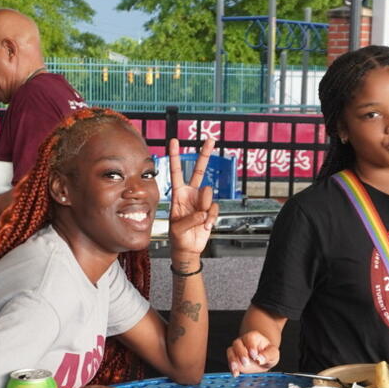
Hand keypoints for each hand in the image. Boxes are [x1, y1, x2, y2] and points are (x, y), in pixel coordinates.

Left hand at [167, 137, 218, 257]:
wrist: (188, 248)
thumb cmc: (177, 237)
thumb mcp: (178, 228)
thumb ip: (190, 218)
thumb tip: (204, 212)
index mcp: (178, 193)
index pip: (176, 171)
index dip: (175, 156)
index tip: (174, 141)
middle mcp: (191, 193)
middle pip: (199, 170)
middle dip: (205, 154)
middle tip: (210, 139)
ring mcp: (202, 201)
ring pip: (209, 194)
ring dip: (204, 208)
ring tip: (199, 219)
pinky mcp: (211, 209)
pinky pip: (215, 208)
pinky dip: (211, 218)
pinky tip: (206, 226)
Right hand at [226, 330, 278, 376]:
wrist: (263, 359)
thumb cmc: (269, 354)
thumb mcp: (273, 354)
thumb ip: (268, 355)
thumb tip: (260, 359)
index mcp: (254, 337)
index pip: (249, 338)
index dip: (251, 346)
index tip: (254, 355)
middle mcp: (243, 341)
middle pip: (237, 343)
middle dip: (241, 353)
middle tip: (246, 362)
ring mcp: (237, 349)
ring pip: (230, 350)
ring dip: (233, 360)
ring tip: (237, 369)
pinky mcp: (234, 358)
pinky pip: (229, 361)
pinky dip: (232, 367)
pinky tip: (236, 374)